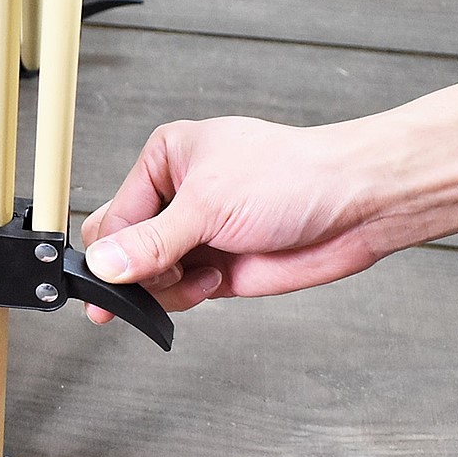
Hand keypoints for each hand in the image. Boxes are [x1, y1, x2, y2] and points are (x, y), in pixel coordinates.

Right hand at [81, 116, 386, 320]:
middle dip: (137, 272)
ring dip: (167, 286)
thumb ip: (150, 242)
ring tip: (200, 273)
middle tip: (158, 277)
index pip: (110, 216)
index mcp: (164, 160)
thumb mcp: (208, 205)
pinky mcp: (213, 266)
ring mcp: (195, 234)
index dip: (111, 253)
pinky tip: (216, 280)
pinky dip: (188, 296)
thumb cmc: (294, 177)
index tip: (113, 280)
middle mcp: (175, 197)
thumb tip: (104, 266)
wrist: (354, 208)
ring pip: (146, 278)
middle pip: (121, 250)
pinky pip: (175, 293)